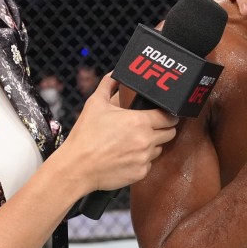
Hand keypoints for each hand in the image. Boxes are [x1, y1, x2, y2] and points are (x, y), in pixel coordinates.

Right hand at [52, 73, 178, 193]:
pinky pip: (149, 164)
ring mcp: (144, 158)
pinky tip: (127, 155)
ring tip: (134, 141)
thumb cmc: (85, 136)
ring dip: (152, 144)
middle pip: (170, 133)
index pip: (169, 117)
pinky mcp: (140, 173)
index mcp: (139, 121)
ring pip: (160, 148)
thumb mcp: (95, 104)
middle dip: (163, 129)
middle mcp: (146, 140)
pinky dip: (142, 160)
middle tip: (151, 127)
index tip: (164, 114)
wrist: (76, 167)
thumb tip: (115, 74)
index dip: (168, 115)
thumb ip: (108, 84)